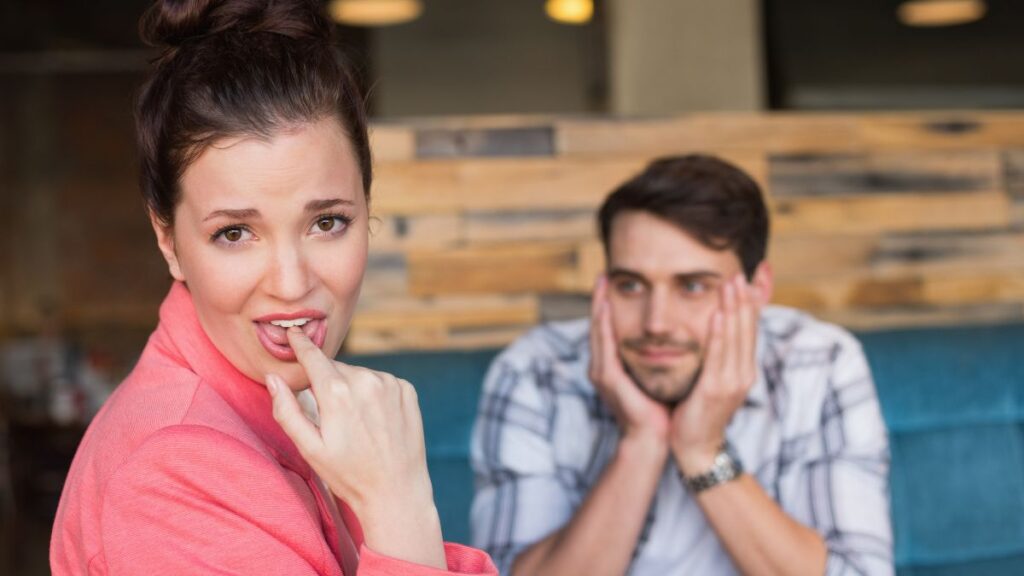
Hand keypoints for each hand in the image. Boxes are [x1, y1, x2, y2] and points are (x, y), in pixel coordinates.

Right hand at [268, 328, 445, 567]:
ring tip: (356, 424)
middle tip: (331, 418)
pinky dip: (374, 393)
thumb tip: (273, 378)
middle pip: (336, 369)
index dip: (301, 344)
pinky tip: (375, 421)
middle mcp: (366, 380)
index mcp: (337, 393)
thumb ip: (287, 410)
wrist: (396, 490)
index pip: (313, 357)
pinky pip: (381, 382)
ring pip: (359, 375)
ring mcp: (390, 383)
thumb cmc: (348, 473)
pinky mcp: (407, 389)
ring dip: (352, 389)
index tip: (294, 331)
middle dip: (328, 383)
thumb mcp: (309, 447)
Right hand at [589, 275, 670, 443]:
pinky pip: (604, 345)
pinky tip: (606, 308)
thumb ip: (655, 357)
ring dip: (598, 305)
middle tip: (604, 274)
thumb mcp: (656, 376)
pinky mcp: (608, 378)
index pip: (608, 330)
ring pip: (597, 331)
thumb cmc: (659, 410)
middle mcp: (601, 367)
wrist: (653, 440)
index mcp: (612, 367)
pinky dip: (604, 324)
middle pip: (598, 326)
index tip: (613, 283)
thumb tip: (671, 336)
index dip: (608, 306)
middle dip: (599, 299)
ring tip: (601, 283)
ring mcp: (602, 373)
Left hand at [670, 274, 761, 475]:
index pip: (750, 328)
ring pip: (735, 337)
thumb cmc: (698, 410)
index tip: (749, 277)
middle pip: (747, 328)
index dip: (751, 302)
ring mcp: (733, 381)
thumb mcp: (711, 378)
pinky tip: (717, 314)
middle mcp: (743, 372)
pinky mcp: (716, 389)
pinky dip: (719, 333)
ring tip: (730, 283)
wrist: (696, 447)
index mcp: (743, 368)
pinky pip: (718, 356)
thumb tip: (714, 329)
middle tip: (739, 271)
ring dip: (733, 308)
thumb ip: (716, 354)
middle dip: (744, 299)